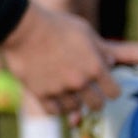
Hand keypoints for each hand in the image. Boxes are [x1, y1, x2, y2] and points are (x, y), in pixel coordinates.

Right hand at [0, 2, 118, 115]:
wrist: (23, 28)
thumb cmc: (56, 25)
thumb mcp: (85, 31)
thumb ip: (103, 49)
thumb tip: (113, 62)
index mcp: (95, 66)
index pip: (114, 93)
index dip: (110, 89)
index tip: (104, 85)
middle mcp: (80, 82)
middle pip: (97, 105)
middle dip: (94, 99)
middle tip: (86, 91)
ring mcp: (60, 89)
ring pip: (74, 109)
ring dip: (73, 101)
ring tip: (67, 90)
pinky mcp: (40, 93)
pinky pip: (54, 111)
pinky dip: (56, 106)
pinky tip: (55, 97)